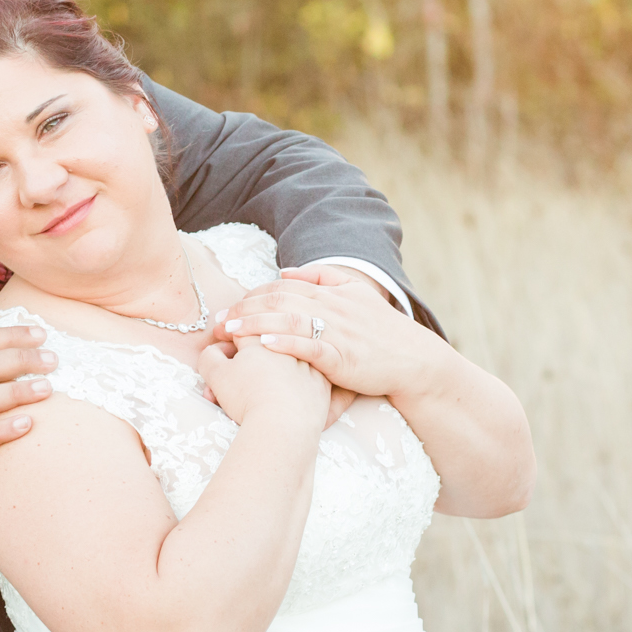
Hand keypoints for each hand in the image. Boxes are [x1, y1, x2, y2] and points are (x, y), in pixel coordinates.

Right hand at [196, 332, 328, 429]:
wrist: (284, 425)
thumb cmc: (248, 398)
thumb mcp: (216, 375)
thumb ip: (210, 357)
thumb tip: (213, 349)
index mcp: (262, 337)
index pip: (243, 326)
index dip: (229, 333)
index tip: (222, 342)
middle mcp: (289, 343)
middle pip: (266, 339)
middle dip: (249, 347)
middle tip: (239, 364)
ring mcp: (309, 362)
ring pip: (289, 357)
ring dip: (273, 365)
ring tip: (260, 382)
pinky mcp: (322, 383)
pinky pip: (309, 376)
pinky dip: (297, 381)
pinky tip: (288, 391)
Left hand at [215, 265, 439, 398]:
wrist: (414, 361)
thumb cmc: (383, 333)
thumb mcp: (358, 295)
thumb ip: (323, 277)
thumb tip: (284, 270)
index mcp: (333, 293)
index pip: (284, 286)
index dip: (254, 294)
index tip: (231, 305)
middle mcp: (332, 308)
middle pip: (279, 301)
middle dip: (245, 309)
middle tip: (217, 321)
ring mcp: (337, 332)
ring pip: (288, 321)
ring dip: (255, 325)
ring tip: (229, 332)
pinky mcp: (342, 357)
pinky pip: (310, 347)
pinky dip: (285, 345)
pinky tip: (263, 347)